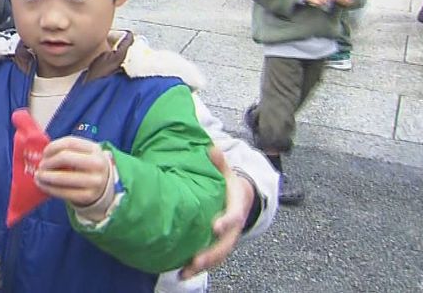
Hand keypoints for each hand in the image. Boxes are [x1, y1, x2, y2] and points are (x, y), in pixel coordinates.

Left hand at [35, 136, 110, 217]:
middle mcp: (97, 164)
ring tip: (38, 176)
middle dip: (48, 161)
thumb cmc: (87, 166)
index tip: (44, 153)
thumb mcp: (84, 153)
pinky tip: (42, 185)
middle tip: (41, 165)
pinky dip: (49, 188)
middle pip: (65, 158)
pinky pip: (63, 192)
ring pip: (62, 177)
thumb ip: (67, 150)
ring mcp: (94, 181)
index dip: (52, 146)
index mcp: (95, 149)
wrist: (104, 186)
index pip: (69, 142)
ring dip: (45, 176)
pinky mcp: (87, 196)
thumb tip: (42, 155)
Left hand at [181, 146, 254, 278]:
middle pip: (225, 244)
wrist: (241, 198)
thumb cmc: (228, 184)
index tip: (216, 227)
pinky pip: (210, 260)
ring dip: (202, 266)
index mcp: (236, 208)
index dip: (226, 222)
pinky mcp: (218, 247)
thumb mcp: (226, 171)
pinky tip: (181, 274)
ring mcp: (227, 240)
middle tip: (195, 261)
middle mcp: (234, 228)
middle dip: (211, 254)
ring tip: (184, 273)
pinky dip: (197, 268)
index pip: (234, 216)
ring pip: (217, 257)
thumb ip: (219, 162)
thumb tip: (211, 148)